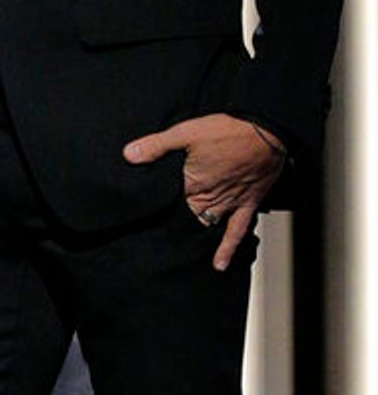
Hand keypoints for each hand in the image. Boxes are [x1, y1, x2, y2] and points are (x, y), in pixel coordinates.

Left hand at [123, 112, 285, 270]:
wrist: (266, 130)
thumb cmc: (228, 130)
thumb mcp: (186, 132)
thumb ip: (156, 145)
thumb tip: (128, 154)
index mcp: (192, 182)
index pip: (169, 201)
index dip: (159, 205)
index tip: (146, 214)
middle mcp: (210, 197)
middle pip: (187, 214)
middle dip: (175, 220)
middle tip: (162, 232)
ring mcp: (229, 203)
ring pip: (207, 223)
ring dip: (195, 232)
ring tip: (180, 246)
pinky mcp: (247, 204)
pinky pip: (237, 231)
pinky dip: (228, 249)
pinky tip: (219, 264)